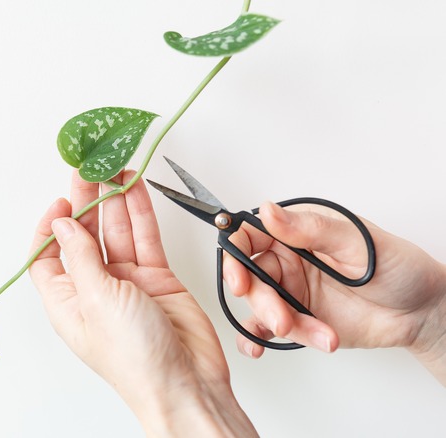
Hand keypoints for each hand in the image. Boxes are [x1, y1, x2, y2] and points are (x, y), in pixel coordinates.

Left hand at [29, 170, 256, 436]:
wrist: (186, 383)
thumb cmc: (136, 359)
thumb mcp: (97, 300)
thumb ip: (80, 257)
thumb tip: (62, 224)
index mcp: (66, 302)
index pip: (47, 257)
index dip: (50, 227)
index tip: (61, 202)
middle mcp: (94, 289)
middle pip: (83, 237)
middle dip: (85, 202)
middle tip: (89, 169)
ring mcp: (126, 283)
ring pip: (116, 232)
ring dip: (114, 200)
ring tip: (114, 168)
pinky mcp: (157, 279)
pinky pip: (145, 238)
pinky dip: (141, 213)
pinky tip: (135, 188)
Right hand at [224, 201, 445, 383]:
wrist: (422, 311)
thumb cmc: (397, 268)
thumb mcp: (357, 242)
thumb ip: (310, 229)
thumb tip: (268, 211)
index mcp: (297, 233)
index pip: (249, 236)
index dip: (235, 255)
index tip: (240, 278)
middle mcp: (288, 261)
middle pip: (251, 278)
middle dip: (263, 303)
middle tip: (283, 319)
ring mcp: (291, 292)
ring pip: (261, 308)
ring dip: (282, 326)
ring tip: (320, 335)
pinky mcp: (298, 320)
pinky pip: (265, 329)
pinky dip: (256, 339)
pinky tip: (258, 347)